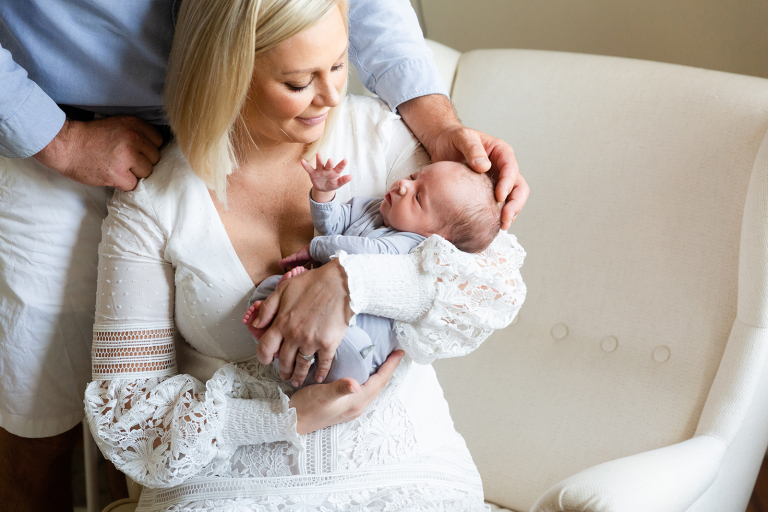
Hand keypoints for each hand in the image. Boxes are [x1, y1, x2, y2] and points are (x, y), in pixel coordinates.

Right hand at [33, 116, 162, 190]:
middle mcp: (133, 138)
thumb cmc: (90, 137)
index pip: (158, 141)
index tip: (136, 151)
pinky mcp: (118, 174)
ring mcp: (126, 157)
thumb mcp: (117, 125)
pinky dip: (124, 184)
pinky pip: (133, 185)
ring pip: (146, 172)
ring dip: (135, 174)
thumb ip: (137, 133)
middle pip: (154, 158)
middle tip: (125, 161)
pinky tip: (113, 176)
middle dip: (142, 162)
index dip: (148, 149)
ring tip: (118, 168)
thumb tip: (156, 148)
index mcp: (134, 124)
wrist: (65, 145)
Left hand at [254, 259, 353, 385]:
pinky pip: (323, 363)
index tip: (266, 361)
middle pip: (284, 360)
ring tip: (297, 380)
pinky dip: (321, 373)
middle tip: (284, 374)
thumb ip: (268, 308)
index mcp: (281, 323)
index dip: (263, 357)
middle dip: (282, 370)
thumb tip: (256, 324)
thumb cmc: (312, 283)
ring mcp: (312, 341)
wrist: (339, 283)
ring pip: (301, 365)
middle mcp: (294, 335)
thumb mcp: (283, 290)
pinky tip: (320, 378)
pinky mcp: (329, 344)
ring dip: (298, 376)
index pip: (265, 347)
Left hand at [279, 244, 318, 268]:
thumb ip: (315, 268)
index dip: (297, 264)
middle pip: (294, 261)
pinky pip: (289, 259)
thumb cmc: (319, 256)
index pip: (301, 262)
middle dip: (290, 263)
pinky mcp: (296, 255)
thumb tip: (315, 273)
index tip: (294, 267)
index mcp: (307, 258)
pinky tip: (280, 263)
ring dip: (285, 262)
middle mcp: (302, 256)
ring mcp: (299, 255)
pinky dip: (285, 261)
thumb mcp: (317, 264)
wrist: (319, 251)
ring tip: (280, 264)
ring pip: (290, 260)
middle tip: (285, 265)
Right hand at [289, 350, 403, 433]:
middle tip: (393, 354)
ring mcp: (350, 407)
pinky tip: (361, 372)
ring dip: (378, 374)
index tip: (399, 352)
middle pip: (379, 385)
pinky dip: (367, 379)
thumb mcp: (322, 395)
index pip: (380, 381)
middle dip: (387, 369)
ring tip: (381, 360)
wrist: (291, 422)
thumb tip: (355, 384)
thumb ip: (340, 388)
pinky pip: (362, 390)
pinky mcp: (342, 406)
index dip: (390, 366)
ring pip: (371, 388)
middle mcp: (357, 406)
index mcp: (357, 402)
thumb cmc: (306, 408)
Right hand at [301, 153, 349, 202]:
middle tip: (330, 160)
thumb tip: (351, 176)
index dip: (342, 165)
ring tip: (318, 154)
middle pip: (328, 165)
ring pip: (319, 164)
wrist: (323, 188)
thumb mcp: (338, 184)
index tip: (345, 160)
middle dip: (329, 163)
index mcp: (334, 173)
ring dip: (319, 160)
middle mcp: (327, 170)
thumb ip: (343, 180)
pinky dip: (305, 165)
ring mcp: (320, 170)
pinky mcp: (313, 173)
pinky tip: (302, 161)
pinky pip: (309, 169)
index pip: (339, 168)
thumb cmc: (332, 184)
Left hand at [397, 94, 528, 229]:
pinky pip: (498, 205)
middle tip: (505, 219)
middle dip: (515, 204)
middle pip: (518, 187)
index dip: (507, 184)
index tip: (498, 197)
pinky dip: (497, 215)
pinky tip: (492, 226)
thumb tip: (484, 166)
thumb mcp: (462, 137)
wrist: (442, 144)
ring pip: (512, 199)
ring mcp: (497, 181)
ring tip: (501, 227)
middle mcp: (503, 168)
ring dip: (510, 213)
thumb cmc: (453, 138)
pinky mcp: (488, 192)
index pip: (511, 169)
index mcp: (501, 153)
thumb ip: (472, 149)